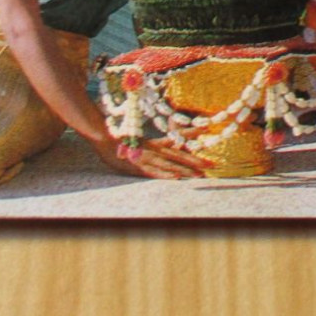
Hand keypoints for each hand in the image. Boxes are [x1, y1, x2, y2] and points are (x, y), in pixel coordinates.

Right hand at [93, 136, 210, 178]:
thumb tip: (172, 143)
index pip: (178, 147)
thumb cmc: (122, 140)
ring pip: (169, 165)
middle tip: (211, 166)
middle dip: (195, 163)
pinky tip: (175, 177)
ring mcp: (146, 159)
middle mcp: (154, 151)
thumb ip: (158, 143)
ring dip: (184, 170)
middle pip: (178, 157)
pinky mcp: (137, 166)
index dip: (193, 150)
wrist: (104, 138)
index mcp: (156, 145)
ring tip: (199, 175)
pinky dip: (164, 174)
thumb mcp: (142, 141)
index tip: (208, 155)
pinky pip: (153, 172)